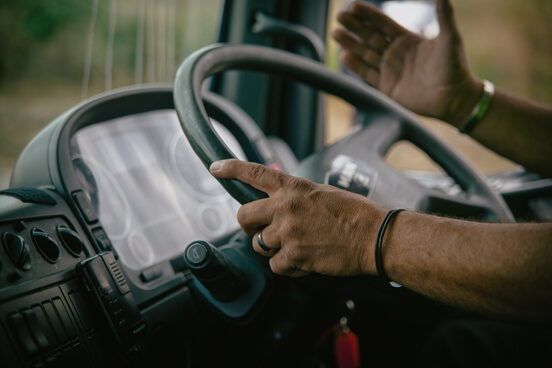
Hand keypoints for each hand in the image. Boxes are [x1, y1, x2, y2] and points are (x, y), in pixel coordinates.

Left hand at [210, 159, 387, 276]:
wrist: (374, 236)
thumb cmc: (354, 213)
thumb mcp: (322, 193)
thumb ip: (295, 195)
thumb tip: (277, 199)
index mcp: (293, 188)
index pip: (254, 173)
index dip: (231, 169)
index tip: (215, 168)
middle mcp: (285, 207)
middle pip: (244, 216)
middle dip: (248, 225)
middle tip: (260, 229)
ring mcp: (287, 232)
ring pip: (259, 244)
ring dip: (272, 247)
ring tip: (297, 244)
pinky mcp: (293, 256)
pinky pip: (274, 265)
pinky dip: (287, 265)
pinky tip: (305, 259)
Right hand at [332, 0, 480, 124]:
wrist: (454, 98)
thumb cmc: (455, 67)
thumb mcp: (451, 38)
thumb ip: (445, 16)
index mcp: (407, 40)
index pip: (383, 24)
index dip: (368, 15)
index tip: (354, 6)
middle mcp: (395, 54)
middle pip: (369, 36)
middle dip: (354, 26)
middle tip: (339, 16)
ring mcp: (389, 71)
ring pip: (365, 54)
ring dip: (350, 44)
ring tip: (336, 33)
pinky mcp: (386, 88)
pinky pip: (367, 75)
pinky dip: (356, 66)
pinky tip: (345, 56)